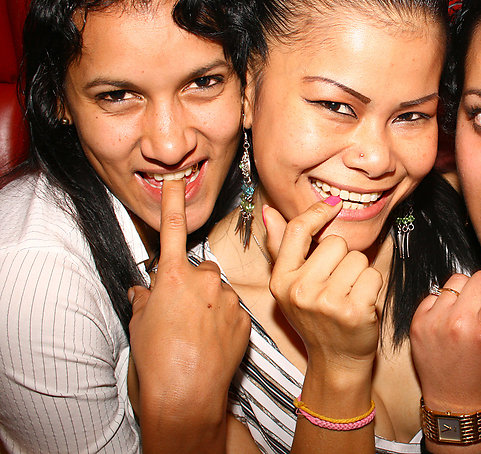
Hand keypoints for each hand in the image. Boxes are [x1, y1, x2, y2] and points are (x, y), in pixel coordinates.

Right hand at [128, 179, 250, 450]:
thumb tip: (141, 292)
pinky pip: (233, 312)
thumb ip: (144, 301)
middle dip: (193, 286)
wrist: (186, 395)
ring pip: (219, 293)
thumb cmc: (156, 362)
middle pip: (200, 272)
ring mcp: (228, 298)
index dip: (173, 203)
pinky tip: (213, 344)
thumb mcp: (140, 326)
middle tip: (182, 315)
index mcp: (173, 278)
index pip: (172, 231)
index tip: (176, 179)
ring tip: (197, 335)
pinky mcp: (245, 318)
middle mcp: (204, 281)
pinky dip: (224, 323)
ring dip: (210, 306)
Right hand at [263, 197, 382, 375]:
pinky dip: (374, 286)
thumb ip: (281, 247)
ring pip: (358, 258)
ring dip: (360, 273)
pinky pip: (373, 275)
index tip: (333, 205)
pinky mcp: (353, 310)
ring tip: (349, 294)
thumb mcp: (290, 286)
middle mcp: (300, 291)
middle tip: (338, 283)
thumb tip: (269, 211)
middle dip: (343, 258)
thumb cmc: (316, 318)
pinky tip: (362, 303)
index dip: (317, 212)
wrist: (335, 361)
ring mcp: (327, 302)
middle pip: (335, 243)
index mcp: (281, 281)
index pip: (298, 231)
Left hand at [410, 223, 480, 411]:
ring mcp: (435, 321)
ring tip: (467, 316)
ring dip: (465, 292)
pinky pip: (437, 291)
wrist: (454, 398)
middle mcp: (460, 323)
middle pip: (480, 277)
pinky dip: (445, 301)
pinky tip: (449, 321)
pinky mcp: (417, 321)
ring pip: (457, 280)